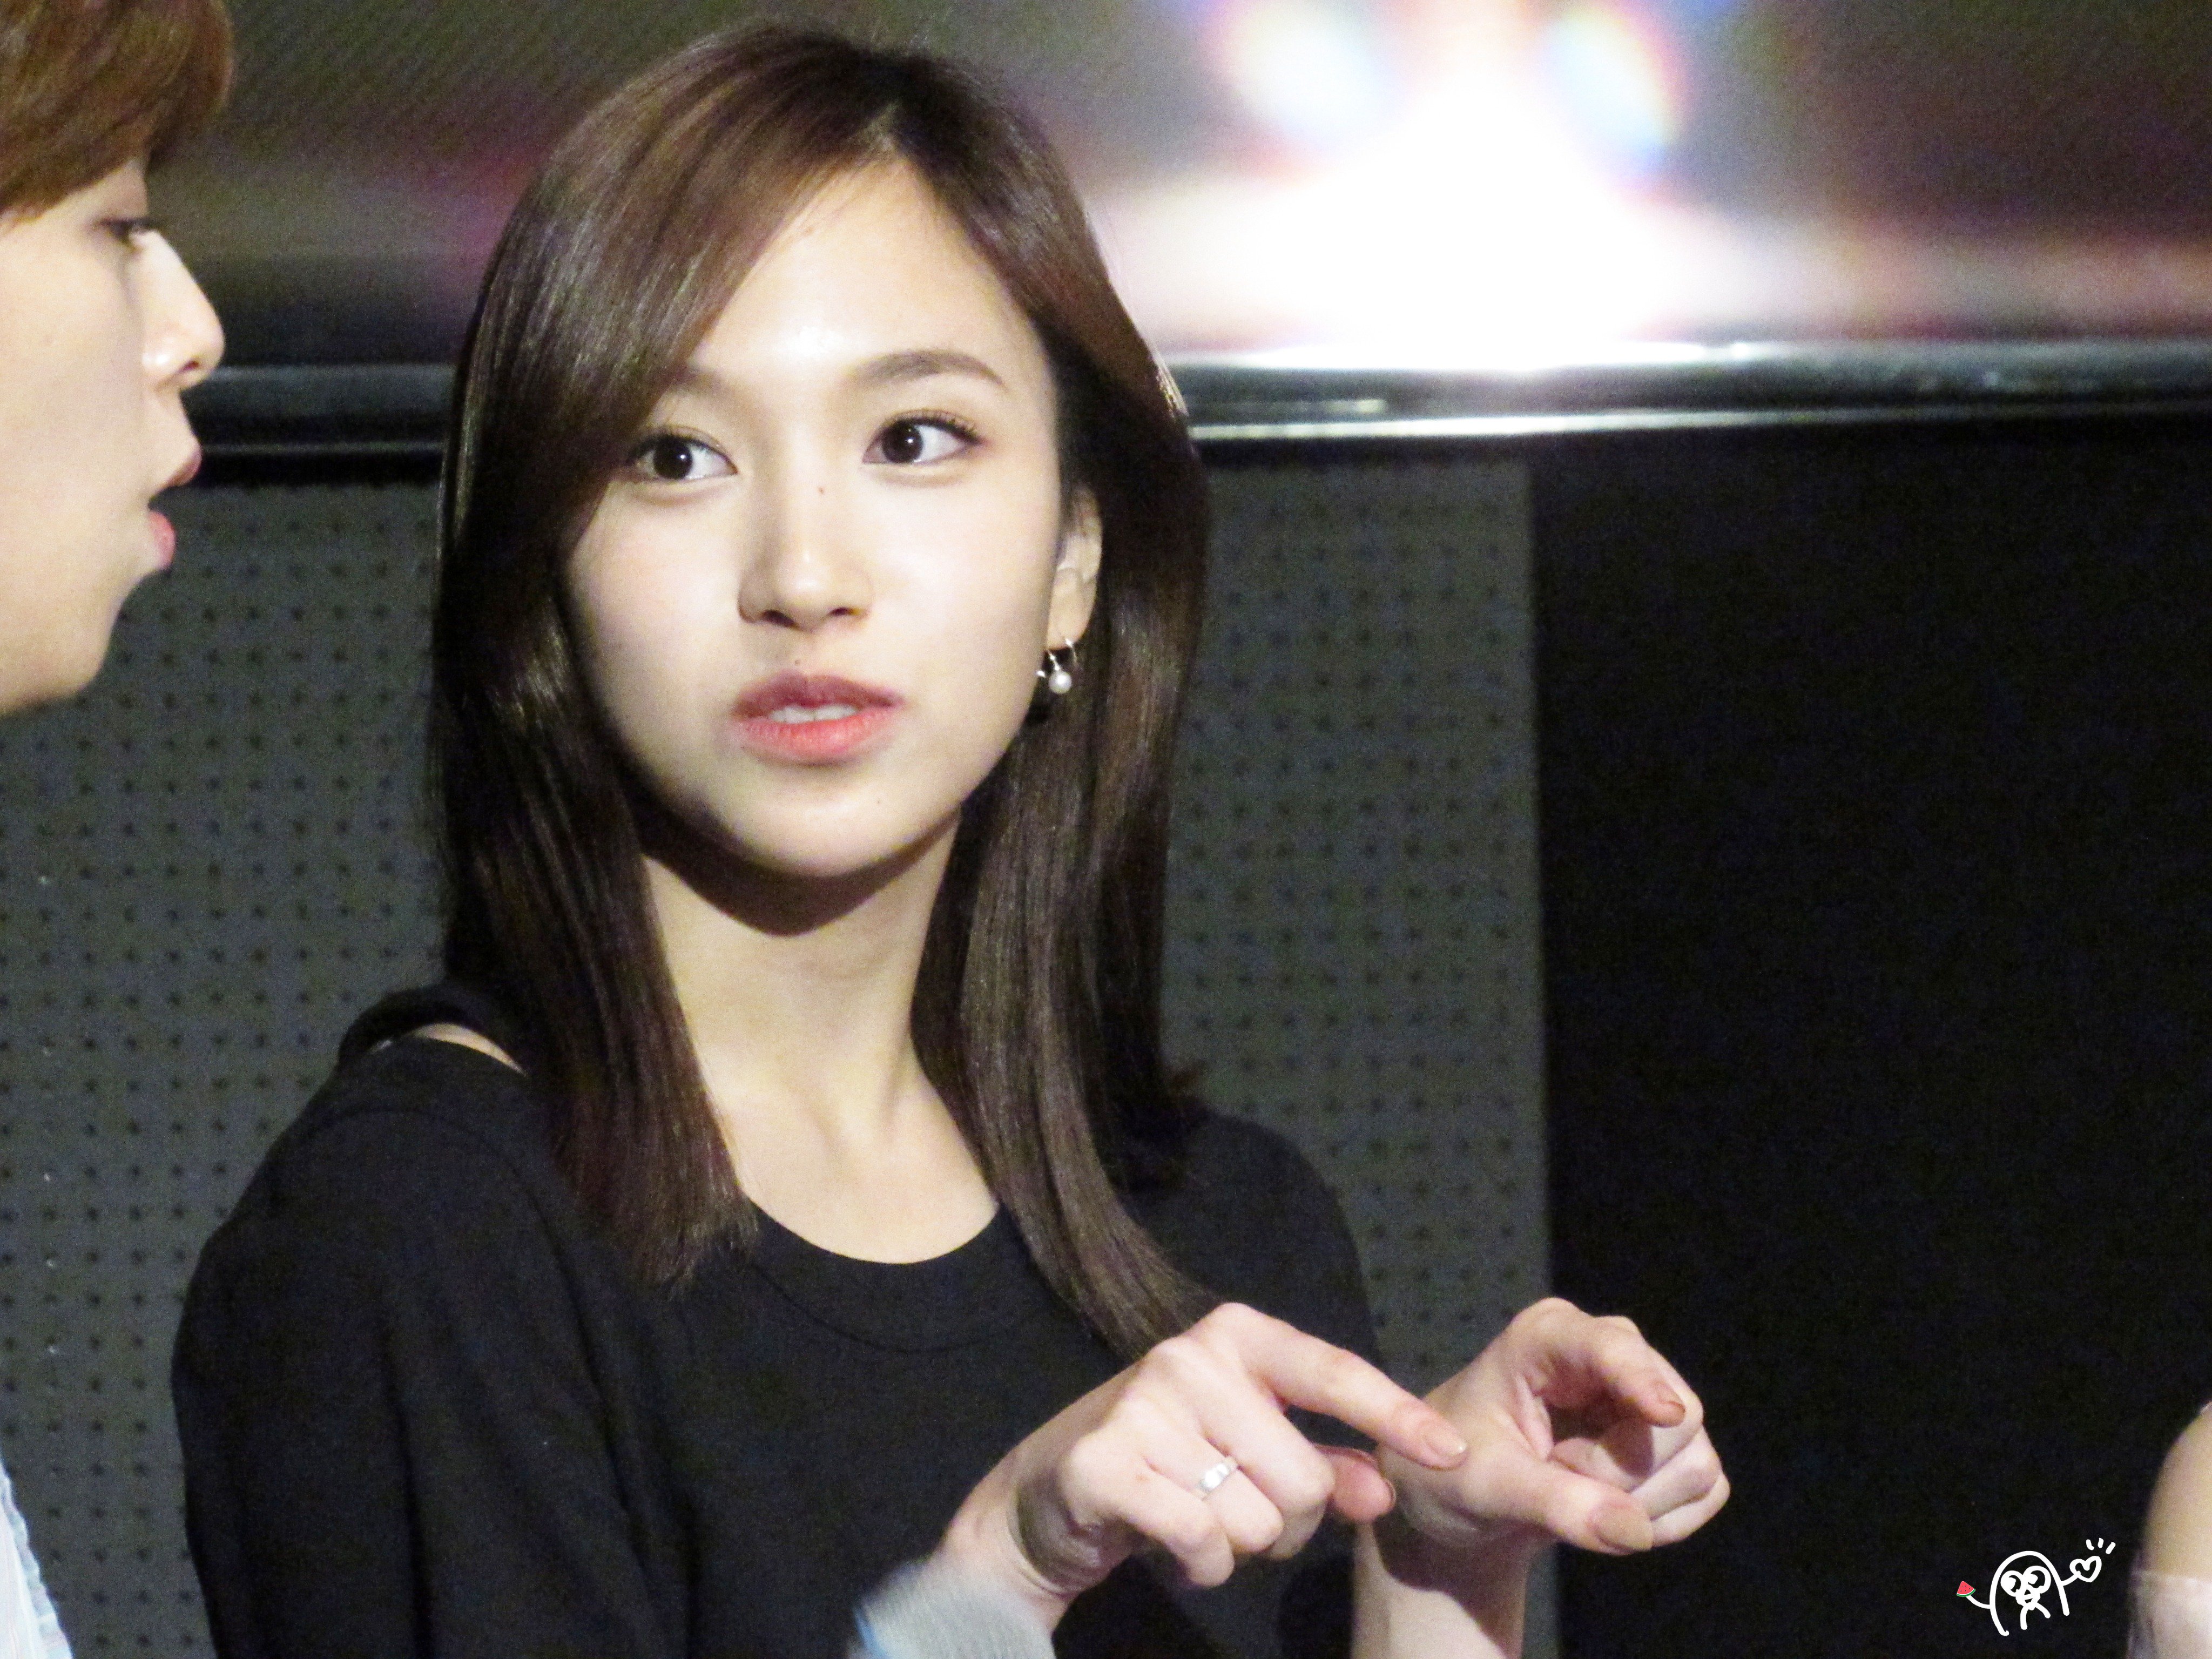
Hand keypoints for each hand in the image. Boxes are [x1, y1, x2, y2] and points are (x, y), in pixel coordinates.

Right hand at [936, 1302, 1471, 1627]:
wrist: (1048, 1497)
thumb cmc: (1170, 1465)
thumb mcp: (1252, 1453)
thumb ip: (1325, 1464)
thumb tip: (1383, 1489)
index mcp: (1234, 1337)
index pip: (1332, 1372)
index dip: (1395, 1414)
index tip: (1451, 1451)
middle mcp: (1190, 1357)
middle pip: (1303, 1476)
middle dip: (1287, 1520)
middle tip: (1238, 1511)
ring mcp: (1143, 1405)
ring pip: (1256, 1519)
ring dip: (1238, 1547)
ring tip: (1195, 1520)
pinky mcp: (1105, 1462)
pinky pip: (1203, 1541)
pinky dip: (1199, 1565)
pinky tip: (1169, 1544)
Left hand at [1377, 1298, 1727, 1581]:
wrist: (1464, 1500)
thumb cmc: (1455, 1472)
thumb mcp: (1488, 1486)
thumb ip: (1554, 1502)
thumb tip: (1631, 1530)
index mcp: (1549, 1336)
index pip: (1614, 1348)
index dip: (1641, 1379)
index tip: (1663, 1414)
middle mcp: (1610, 1352)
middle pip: (1675, 1416)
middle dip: (1621, 1474)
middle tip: (1557, 1479)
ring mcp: (1648, 1395)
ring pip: (1695, 1459)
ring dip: (1638, 1502)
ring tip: (1572, 1491)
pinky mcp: (1674, 1444)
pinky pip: (1706, 1489)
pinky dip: (1662, 1520)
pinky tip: (1608, 1514)